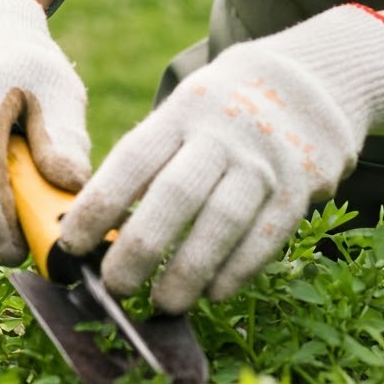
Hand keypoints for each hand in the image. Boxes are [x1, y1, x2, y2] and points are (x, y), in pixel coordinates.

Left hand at [58, 4, 383, 312]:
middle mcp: (223, 132)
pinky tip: (213, 294)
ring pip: (221, 222)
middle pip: (176, 194)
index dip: (99, 204)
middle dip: (139, 247)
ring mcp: (265, 160)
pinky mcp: (301, 187)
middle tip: (113, 286)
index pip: (134, 159)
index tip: (70, 245)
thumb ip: (153, 156)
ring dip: (188, 270)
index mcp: (184, 110)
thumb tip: (98, 222)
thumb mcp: (188, 109)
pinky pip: (265, 237)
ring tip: (161, 304)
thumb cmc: (226, 107)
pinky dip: (237, 270)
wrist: (313, 80)